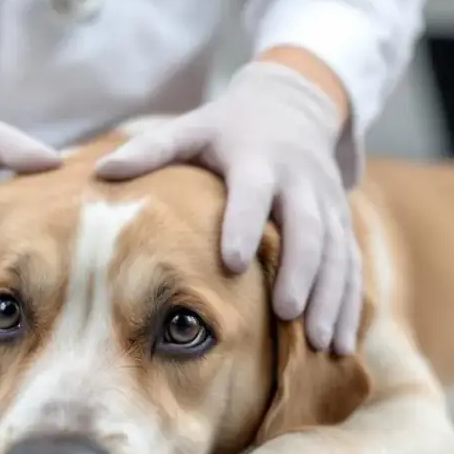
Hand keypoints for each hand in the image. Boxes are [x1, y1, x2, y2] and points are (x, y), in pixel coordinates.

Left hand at [95, 62, 360, 353]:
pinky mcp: (342, 221)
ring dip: (332, 298)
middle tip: (287, 315)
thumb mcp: (191, 129)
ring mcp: (327, 203)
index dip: (244, 224)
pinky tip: (341, 347)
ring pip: (337, 253)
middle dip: (302, 272)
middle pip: (308, 229)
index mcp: (257, 159)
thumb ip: (150, 149)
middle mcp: (299, 181)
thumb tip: (101, 170)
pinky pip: (352, 266)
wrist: (292, 106)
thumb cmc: (227, 129)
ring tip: (322, 344)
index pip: (254, 192)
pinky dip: (351, 306)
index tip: (232, 263)